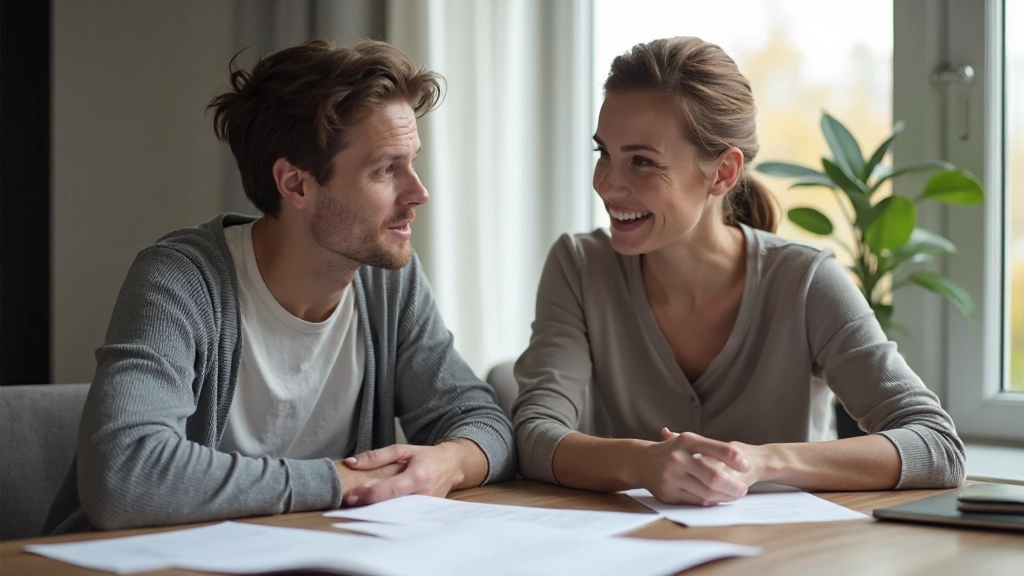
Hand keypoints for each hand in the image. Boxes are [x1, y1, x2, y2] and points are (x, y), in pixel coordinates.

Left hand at [341, 440, 482, 505]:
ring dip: (376, 511)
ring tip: (360, 507)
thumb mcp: (401, 450)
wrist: (451, 466)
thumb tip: (351, 462)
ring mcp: (424, 508)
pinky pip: (401, 516)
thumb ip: (376, 456)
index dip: (368, 494)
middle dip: (369, 506)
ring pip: (395, 514)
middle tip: (349, 503)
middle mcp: (423, 495)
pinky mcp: (423, 515)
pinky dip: (387, 513)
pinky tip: (376, 509)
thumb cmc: (425, 457)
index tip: (350, 496)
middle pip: (390, 506)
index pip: (389, 490)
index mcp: (417, 476)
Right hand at [640, 428, 762, 505]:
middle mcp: (678, 458)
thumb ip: (712, 447)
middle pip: (714, 477)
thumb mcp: (687, 440)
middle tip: (743, 489)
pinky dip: (710, 502)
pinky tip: (718, 498)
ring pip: (707, 493)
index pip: (718, 449)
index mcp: (687, 441)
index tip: (747, 466)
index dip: (735, 458)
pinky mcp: (669, 493)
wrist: (641, 462)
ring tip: (734, 495)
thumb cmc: (672, 450)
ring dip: (725, 496)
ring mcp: (672, 477)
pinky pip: (696, 501)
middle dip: (734, 486)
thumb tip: (741, 459)